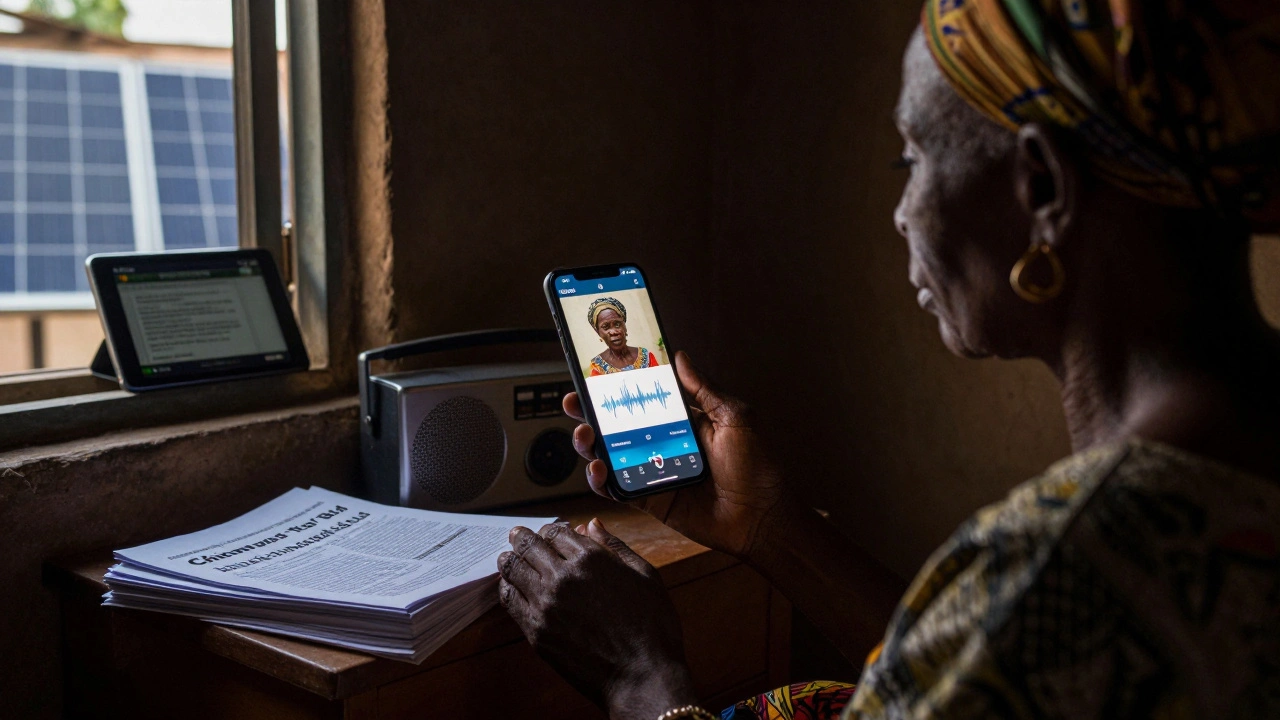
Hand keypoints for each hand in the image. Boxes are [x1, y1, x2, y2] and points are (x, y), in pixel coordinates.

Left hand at [498, 520, 696, 717]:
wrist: (642, 676)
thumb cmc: (652, 627)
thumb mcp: (644, 576)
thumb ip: (615, 547)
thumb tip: (591, 524)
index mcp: (591, 559)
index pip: (555, 532)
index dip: (550, 530)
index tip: (548, 534)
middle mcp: (563, 576)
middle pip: (529, 546)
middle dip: (522, 538)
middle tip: (517, 536)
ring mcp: (546, 605)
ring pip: (513, 569)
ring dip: (510, 559)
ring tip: (509, 557)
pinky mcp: (536, 631)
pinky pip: (509, 600)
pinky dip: (507, 587)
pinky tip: (511, 586)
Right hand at [564, 351, 796, 558]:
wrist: (762, 518)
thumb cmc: (757, 467)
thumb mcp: (735, 418)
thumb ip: (704, 389)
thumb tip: (680, 357)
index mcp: (683, 421)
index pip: (643, 400)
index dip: (617, 389)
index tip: (595, 375)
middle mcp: (664, 443)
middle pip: (618, 425)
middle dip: (591, 413)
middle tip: (574, 401)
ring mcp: (654, 471)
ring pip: (611, 455)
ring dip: (590, 444)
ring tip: (584, 435)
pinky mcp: (651, 499)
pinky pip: (618, 488)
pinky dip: (601, 480)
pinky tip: (598, 468)